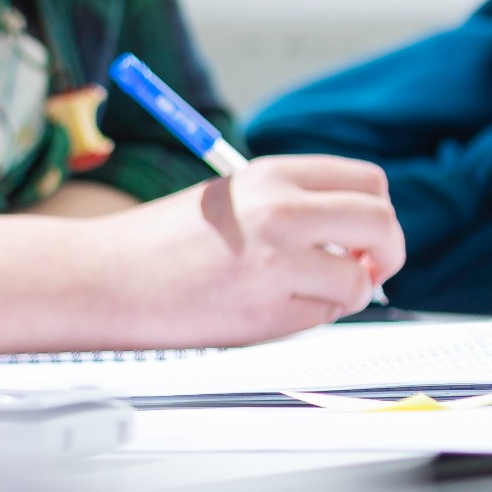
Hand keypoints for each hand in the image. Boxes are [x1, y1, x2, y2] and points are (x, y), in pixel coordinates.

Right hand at [91, 154, 404, 346]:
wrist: (104, 278)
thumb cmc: (159, 243)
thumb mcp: (230, 199)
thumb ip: (291, 206)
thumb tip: (358, 238)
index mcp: (270, 174)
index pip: (367, 182)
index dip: (375, 213)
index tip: (362, 235)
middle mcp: (280, 208)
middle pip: (382, 222)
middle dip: (387, 253)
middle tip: (366, 270)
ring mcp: (277, 257)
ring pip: (362, 278)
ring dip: (346, 292)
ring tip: (300, 293)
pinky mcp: (270, 305)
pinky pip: (327, 314)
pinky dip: (310, 316)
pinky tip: (265, 307)